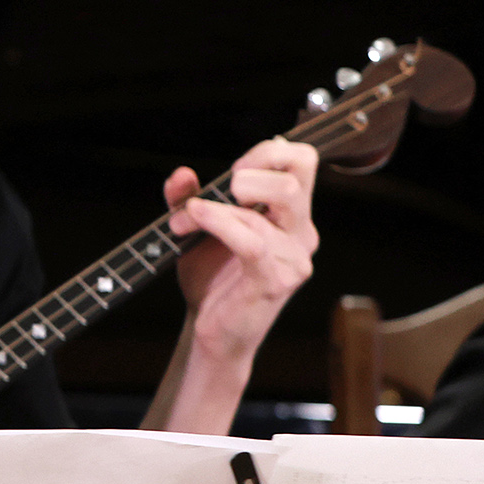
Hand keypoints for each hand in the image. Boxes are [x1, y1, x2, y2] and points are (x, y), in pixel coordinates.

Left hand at [166, 136, 318, 363]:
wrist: (211, 332)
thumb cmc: (212, 279)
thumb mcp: (196, 232)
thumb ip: (187, 199)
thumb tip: (180, 174)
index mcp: (290, 216)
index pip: (302, 161)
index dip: (269, 151)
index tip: (232, 170)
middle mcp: (301, 232)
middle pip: (298, 174)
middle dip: (254, 167)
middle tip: (222, 186)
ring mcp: (293, 257)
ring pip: (274, 204)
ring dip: (218, 205)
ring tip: (183, 220)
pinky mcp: (275, 280)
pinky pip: (253, 240)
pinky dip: (220, 222)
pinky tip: (194, 220)